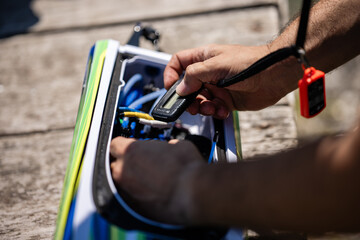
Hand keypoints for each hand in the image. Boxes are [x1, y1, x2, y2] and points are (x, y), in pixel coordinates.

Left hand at [110, 137, 204, 223]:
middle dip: (126, 163)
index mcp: (131, 150)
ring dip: (131, 179)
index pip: (115, 144)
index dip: (125, 145)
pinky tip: (153, 193)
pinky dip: (138, 194)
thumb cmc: (186, 168)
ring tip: (149, 180)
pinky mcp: (134, 207)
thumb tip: (171, 147)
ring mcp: (126, 190)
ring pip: (122, 182)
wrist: (193, 194)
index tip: (135, 148)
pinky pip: (130, 197)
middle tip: (144, 163)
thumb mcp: (179, 145)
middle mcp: (123, 170)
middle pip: (116, 163)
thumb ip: (167, 146)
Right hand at [163, 44, 297, 116]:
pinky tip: (223, 109)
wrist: (274, 76)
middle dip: (188, 99)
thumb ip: (195, 75)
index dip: (171, 75)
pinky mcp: (226, 100)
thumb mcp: (217, 65)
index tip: (171, 88)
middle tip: (191, 106)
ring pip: (200, 101)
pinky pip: (214, 109)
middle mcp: (208, 73)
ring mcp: (217, 87)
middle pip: (187, 88)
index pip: (178, 63)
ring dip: (203, 107)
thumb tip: (180, 88)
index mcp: (203, 59)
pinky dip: (216, 112)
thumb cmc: (250, 63)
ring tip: (212, 107)